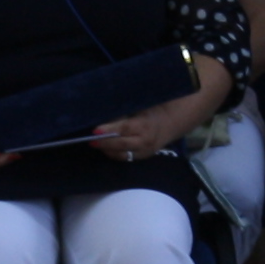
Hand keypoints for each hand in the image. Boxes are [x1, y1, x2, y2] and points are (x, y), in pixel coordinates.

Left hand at [90, 92, 206, 161]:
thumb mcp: (141, 105)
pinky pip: (126, 158)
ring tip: (95, 143)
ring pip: (121, 155)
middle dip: (104, 143)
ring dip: (107, 150)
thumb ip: (124, 111)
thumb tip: (104, 114)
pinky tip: (106, 147)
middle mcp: (145, 142)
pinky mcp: (143, 157)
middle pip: (120, 145)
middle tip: (90, 139)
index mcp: (145, 125)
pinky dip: (114, 153)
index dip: (108, 130)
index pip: (124, 129)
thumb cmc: (155, 107)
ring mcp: (145, 152)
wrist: (174, 121)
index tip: (94, 129)